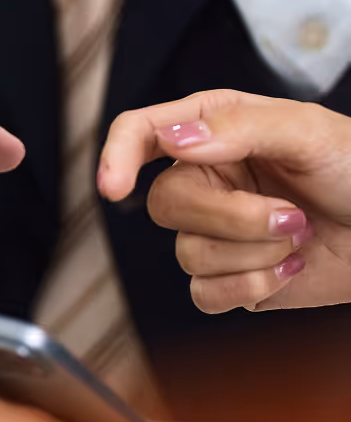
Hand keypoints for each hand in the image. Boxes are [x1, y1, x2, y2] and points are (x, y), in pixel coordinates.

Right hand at [98, 90, 350, 312]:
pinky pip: (204, 294)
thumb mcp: (308, 131)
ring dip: (254, 252)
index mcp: (212, 130)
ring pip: (187, 254)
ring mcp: (213, 232)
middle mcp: (205, 179)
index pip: (140, 133)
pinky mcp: (227, 279)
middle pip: (164, 204)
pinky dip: (250, 287)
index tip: (113, 187)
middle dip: (230, 217)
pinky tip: (288, 270)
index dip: (115, 157)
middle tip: (290, 214)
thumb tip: (169, 141)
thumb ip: (237, 128)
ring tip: (300, 237)